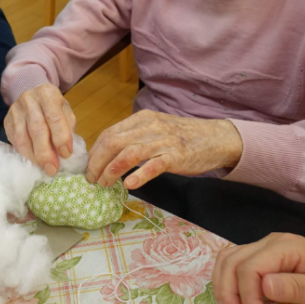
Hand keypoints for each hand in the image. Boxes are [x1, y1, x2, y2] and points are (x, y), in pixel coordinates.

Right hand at [4, 84, 76, 175]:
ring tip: (43, 168)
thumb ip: (67, 128)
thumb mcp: (65, 112)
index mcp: (47, 94)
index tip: (66, 154)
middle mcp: (29, 99)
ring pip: (22, 137)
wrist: (34, 97)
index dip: (61, 137)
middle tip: (52, 169)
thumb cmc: (53, 108)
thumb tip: (65, 151)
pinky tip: (33, 161)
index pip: (54, 117)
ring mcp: (15, 110)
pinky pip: (14, 141)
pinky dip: (24, 154)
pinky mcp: (7, 121)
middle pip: (36, 128)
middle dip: (45, 152)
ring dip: (33, 156)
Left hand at [86, 110, 242, 188]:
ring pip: (130, 153)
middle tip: (91, 180)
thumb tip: (108, 154)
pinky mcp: (177, 156)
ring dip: (112, 170)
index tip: (88, 168)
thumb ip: (135, 137)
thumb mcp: (156, 129)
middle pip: (114, 143)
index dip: (95, 152)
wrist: (216, 138)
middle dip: (97, 163)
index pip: (109, 133)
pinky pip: (154, 165)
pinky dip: (140, 174)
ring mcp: (164, 141)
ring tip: (103, 184)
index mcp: (142, 119)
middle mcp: (150, 127)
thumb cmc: (183, 136)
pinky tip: (130, 184)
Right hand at [212, 233, 304, 303]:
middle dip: (229, 295)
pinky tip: (234, 302)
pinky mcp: (264, 257)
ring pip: (227, 260)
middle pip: (232, 262)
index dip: (248, 298)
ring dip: (224, 288)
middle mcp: (271, 242)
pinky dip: (228, 282)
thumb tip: (264, 285)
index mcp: (287, 248)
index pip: (250, 268)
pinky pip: (235, 263)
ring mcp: (266, 247)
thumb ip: (297, 287)